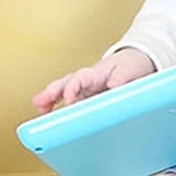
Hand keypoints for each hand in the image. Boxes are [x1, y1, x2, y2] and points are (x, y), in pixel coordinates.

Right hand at [31, 48, 155, 113]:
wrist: (135, 62)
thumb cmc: (131, 66)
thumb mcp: (130, 70)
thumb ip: (122, 77)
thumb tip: (114, 85)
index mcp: (97, 73)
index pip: (81, 78)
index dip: (73, 88)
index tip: (68, 99)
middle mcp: (87, 80)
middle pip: (66, 83)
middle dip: (52, 93)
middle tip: (40, 103)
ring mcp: (84, 88)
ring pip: (63, 91)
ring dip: (49, 99)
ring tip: (39, 109)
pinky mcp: (86, 96)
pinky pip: (69, 100)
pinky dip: (57, 106)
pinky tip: (47, 114)